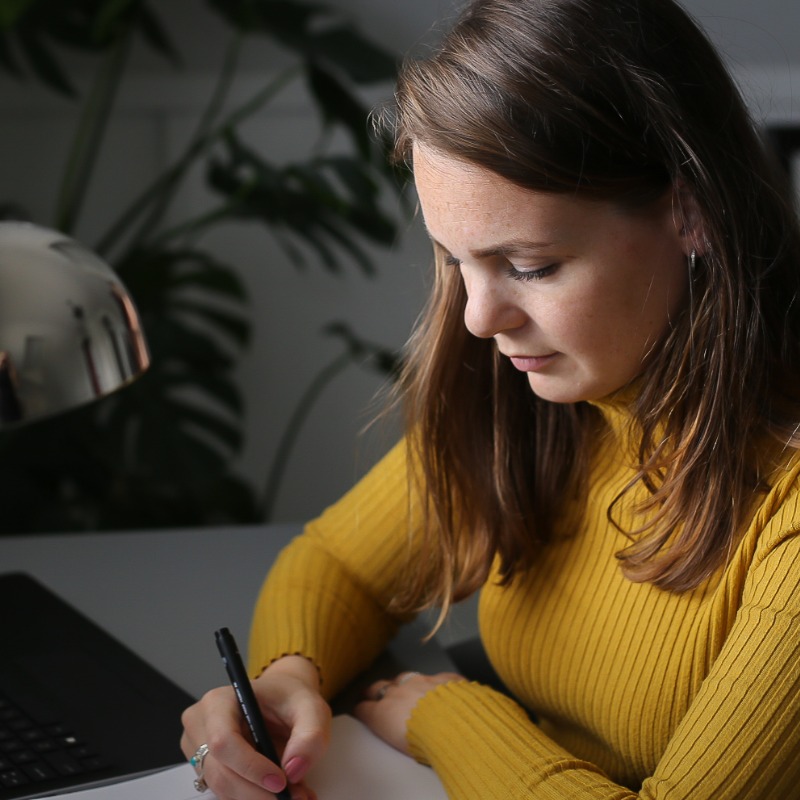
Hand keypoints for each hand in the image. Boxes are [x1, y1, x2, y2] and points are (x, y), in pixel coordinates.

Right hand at [180, 655, 330, 799]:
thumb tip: (294, 769)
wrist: (282, 699)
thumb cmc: (289, 697)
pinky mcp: (206, 769)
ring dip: (258, 798)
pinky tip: (277, 792)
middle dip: (258, 792)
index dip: (250, 767)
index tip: (280, 781)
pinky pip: (227, 792)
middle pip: (220, 773)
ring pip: (222, 788)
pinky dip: (253, 797)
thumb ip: (310, 735)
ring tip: (293, 794)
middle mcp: (201, 725)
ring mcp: (199, 749)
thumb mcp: (311, 706)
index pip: (223, 741)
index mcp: (219, 701)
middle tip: (294, 797)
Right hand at [354, 671, 464, 754]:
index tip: (362, 711)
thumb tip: (397, 734)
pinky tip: (439, 689)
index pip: (364, 709)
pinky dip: (435, 684)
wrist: (453, 724)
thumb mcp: (402, 748)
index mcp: (383, 713)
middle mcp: (398, 693)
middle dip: (375, 691)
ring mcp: (421, 681)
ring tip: (404, 688)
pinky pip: (435, 678)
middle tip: (372, 693)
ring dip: (402, 684)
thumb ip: (395, 734)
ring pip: (403, 677)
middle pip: (379, 688)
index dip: (363, 710)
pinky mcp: (442, 678)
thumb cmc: (424, 744)